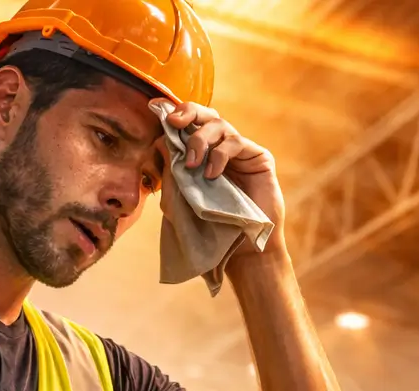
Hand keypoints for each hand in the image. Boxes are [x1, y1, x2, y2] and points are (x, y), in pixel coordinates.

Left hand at [158, 99, 285, 251]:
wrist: (238, 248)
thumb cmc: (209, 226)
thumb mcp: (179, 198)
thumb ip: (170, 170)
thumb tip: (160, 141)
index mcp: (202, 153)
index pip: (190, 125)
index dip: (177, 115)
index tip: (160, 115)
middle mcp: (221, 148)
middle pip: (206, 115)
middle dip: (188, 113)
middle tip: (174, 122)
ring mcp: (241, 152)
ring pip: (219, 125)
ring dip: (200, 140)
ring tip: (193, 165)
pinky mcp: (259, 158)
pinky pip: (236, 142)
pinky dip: (220, 155)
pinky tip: (212, 174)